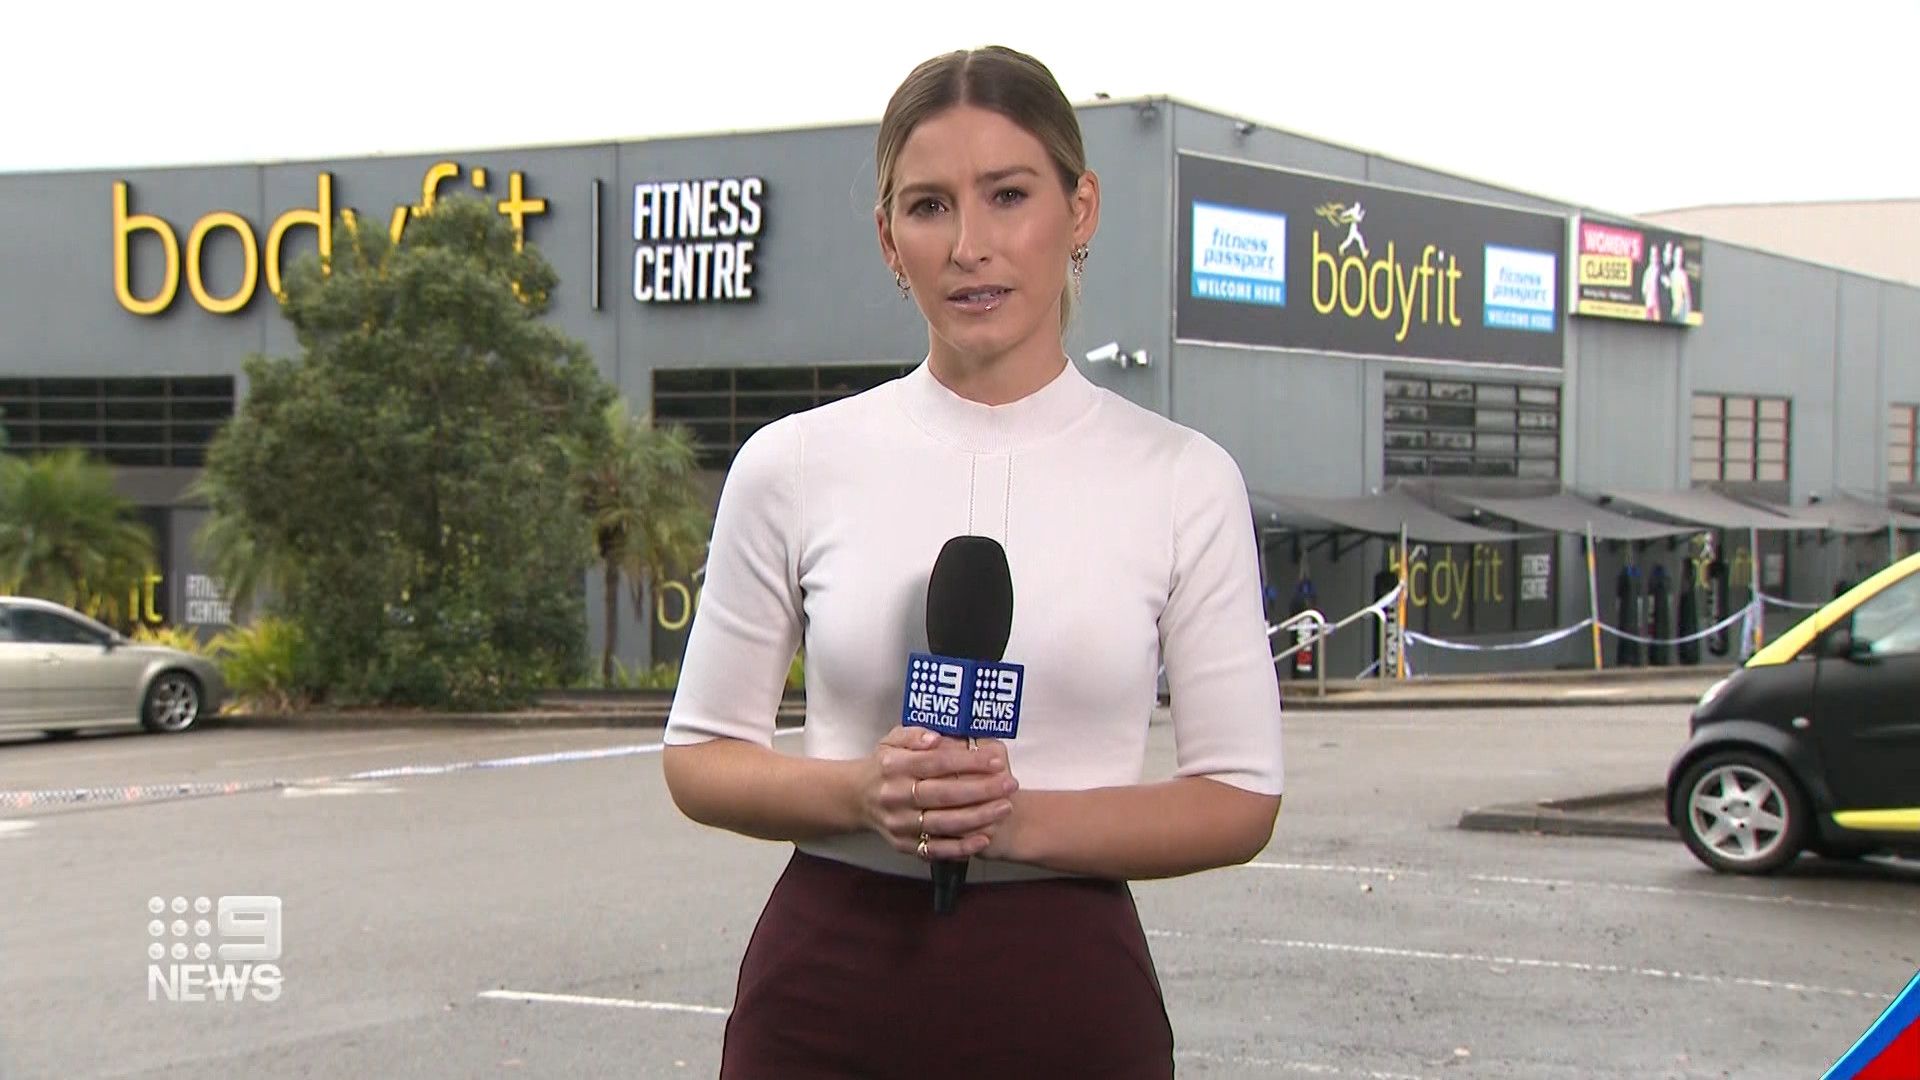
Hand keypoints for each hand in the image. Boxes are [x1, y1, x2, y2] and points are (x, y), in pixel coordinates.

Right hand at [860, 728, 1017, 861]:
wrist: (857, 798)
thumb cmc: (886, 764)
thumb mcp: (893, 740)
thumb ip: (915, 734)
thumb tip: (937, 738)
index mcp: (893, 765)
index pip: (936, 762)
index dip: (968, 761)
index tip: (997, 760)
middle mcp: (894, 795)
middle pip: (943, 794)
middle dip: (981, 789)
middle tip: (1010, 784)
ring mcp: (898, 823)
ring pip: (942, 823)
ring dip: (978, 817)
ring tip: (1006, 807)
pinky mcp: (903, 845)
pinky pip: (935, 849)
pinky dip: (960, 847)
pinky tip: (984, 838)